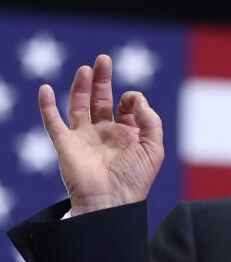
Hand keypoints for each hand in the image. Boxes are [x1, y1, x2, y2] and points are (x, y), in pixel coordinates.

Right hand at [39, 54, 163, 215]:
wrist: (111, 201)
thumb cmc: (135, 179)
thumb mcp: (154, 147)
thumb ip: (150, 120)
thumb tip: (135, 98)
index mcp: (128, 136)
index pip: (127, 107)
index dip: (132, 100)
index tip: (132, 104)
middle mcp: (105, 134)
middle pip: (102, 100)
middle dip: (103, 80)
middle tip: (103, 60)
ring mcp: (84, 138)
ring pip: (79, 105)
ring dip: (81, 86)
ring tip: (86, 68)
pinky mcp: (66, 144)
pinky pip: (53, 121)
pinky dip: (47, 105)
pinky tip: (45, 88)